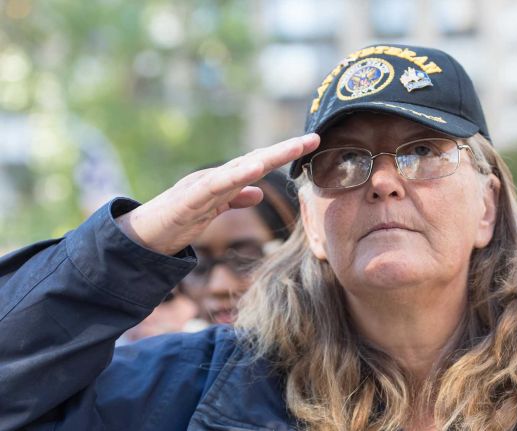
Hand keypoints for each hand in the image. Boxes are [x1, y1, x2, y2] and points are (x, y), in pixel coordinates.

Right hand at [116, 133, 319, 255]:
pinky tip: (254, 170)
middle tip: (313, 138)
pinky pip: (214, 188)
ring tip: (291, 148)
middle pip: (255, 160)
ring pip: (238, 169)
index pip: (260, 164)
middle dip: (284, 150)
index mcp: (224, 181)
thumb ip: (234, 198)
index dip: (285, 154)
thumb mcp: (213, 209)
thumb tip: (258, 192)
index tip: (312, 144)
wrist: (141, 236)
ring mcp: (201, 186)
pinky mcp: (188, 200)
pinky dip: (234, 178)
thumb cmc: (177, 220)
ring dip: (266, 158)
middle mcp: (215, 177)